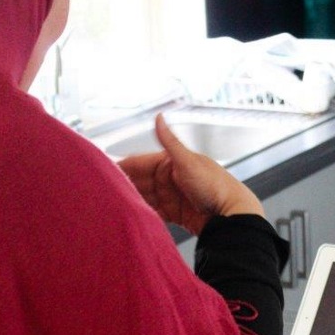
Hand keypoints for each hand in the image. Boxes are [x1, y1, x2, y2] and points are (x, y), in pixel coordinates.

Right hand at [117, 114, 263, 234]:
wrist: (230, 215)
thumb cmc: (214, 186)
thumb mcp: (188, 161)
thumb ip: (170, 142)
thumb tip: (158, 117)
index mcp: (170, 162)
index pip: (139, 163)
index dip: (122, 167)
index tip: (104, 173)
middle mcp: (169, 178)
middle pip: (139, 182)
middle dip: (123, 186)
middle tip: (104, 193)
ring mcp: (171, 196)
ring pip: (144, 198)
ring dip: (132, 201)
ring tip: (114, 206)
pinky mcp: (175, 213)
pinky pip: (153, 212)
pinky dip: (144, 214)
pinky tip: (134, 216)